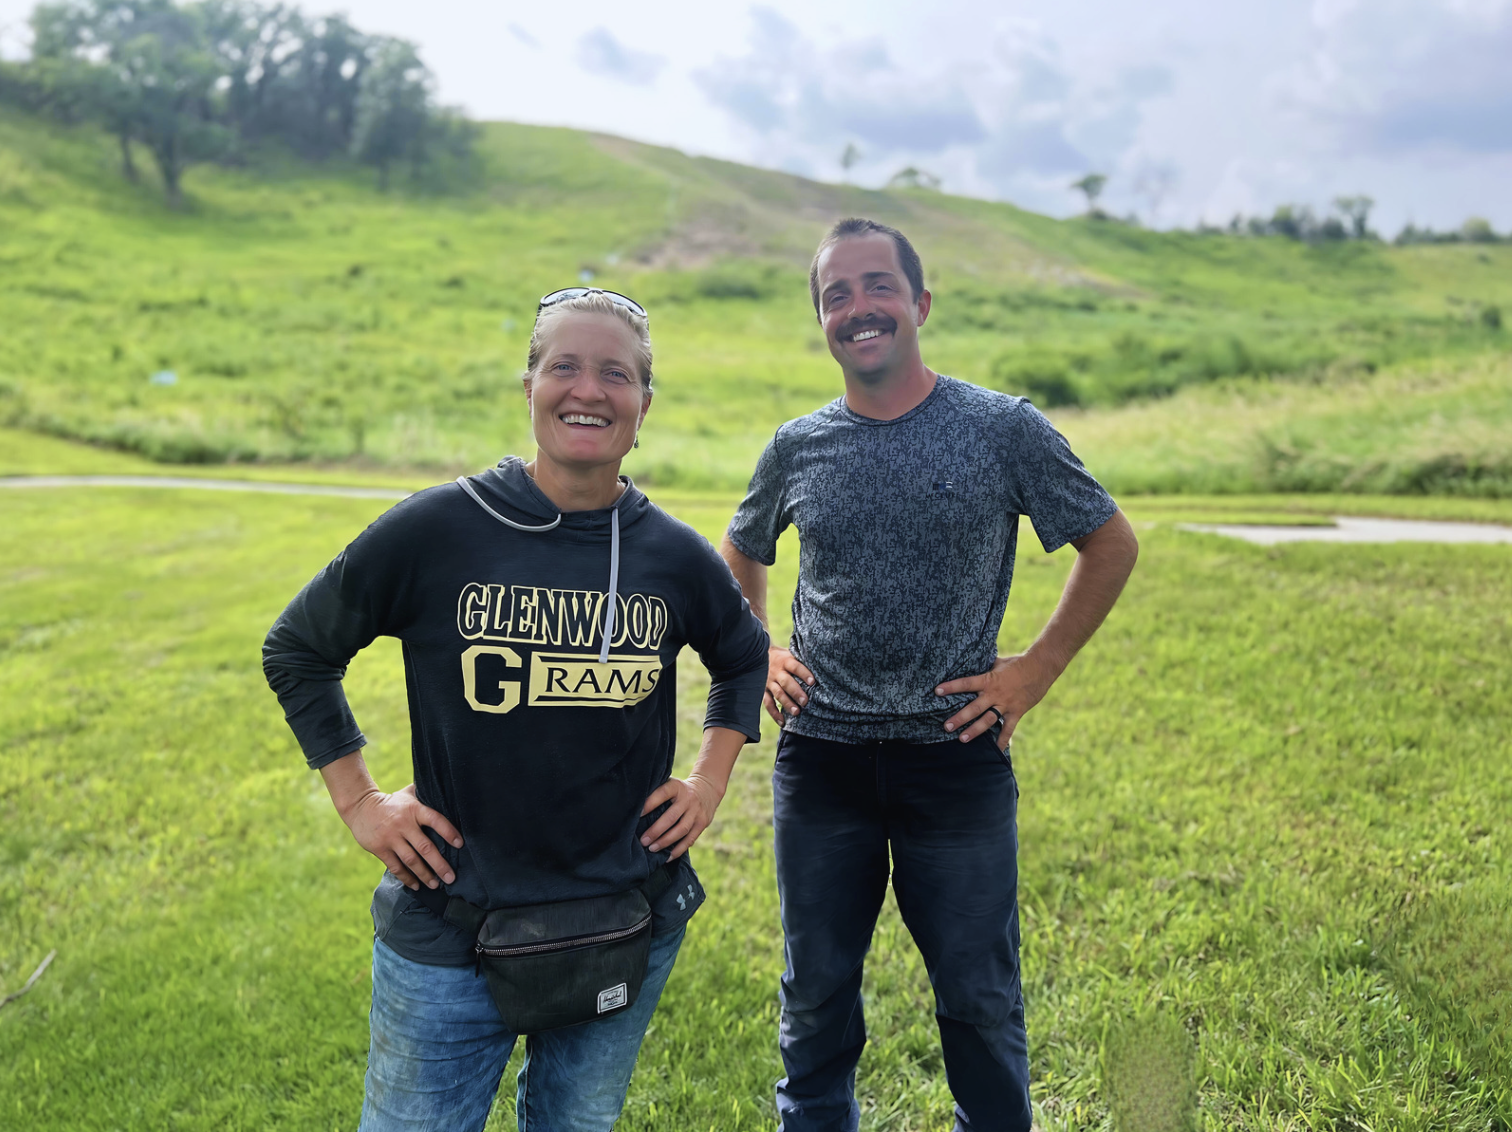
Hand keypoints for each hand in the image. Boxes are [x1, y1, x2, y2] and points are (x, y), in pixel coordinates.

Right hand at [339, 783, 463, 890]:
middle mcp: (403, 824)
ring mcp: (391, 838)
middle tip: (451, 878)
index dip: (449, 832)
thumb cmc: (392, 802)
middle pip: (425, 847)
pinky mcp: (380, 849)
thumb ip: (426, 795)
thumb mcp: (409, 794)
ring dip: (425, 875)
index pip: (436, 820)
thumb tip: (448, 792)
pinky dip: (407, 878)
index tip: (460, 844)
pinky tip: (416, 885)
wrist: (361, 806)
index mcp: (414, 809)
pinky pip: (396, 867)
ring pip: (411, 861)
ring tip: (435, 885)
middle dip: (439, 865)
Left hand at [639, 774, 724, 859]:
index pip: (662, 794)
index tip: (637, 815)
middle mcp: (688, 799)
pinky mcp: (702, 823)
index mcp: (676, 787)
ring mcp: (696, 812)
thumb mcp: (670, 784)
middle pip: (671, 817)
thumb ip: (657, 793)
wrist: (707, 789)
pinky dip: (678, 850)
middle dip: (656, 831)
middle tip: (643, 841)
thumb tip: (635, 810)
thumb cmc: (679, 790)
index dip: (649, 804)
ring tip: (652, 849)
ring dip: (666, 841)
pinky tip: (667, 857)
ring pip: (681, 830)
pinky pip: (690, 839)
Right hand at [765, 645, 814, 723]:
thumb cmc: (784, 658)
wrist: (759, 655)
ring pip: (778, 693)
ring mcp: (769, 682)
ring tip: (796, 712)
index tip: (813, 682)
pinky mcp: (763, 691)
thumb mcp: (791, 654)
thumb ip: (802, 662)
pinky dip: (774, 713)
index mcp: (786, 661)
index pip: (796, 667)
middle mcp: (777, 672)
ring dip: (787, 703)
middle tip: (805, 701)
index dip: (804, 674)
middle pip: (786, 682)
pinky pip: (768, 703)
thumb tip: (823, 669)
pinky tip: (783, 721)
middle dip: (796, 692)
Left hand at [936, 653, 1055, 747]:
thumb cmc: (1017, 663)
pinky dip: (1003, 740)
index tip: (937, 691)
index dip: (952, 687)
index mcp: (989, 679)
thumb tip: (969, 664)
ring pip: (988, 720)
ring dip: (975, 730)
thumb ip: (984, 668)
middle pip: (975, 707)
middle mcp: (995, 694)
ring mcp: (1006, 704)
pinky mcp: (1016, 712)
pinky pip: (1008, 729)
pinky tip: (997, 751)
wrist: (1041, 668)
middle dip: (960, 717)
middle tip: (947, 726)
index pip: (966, 683)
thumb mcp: (997, 663)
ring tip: (962, 739)